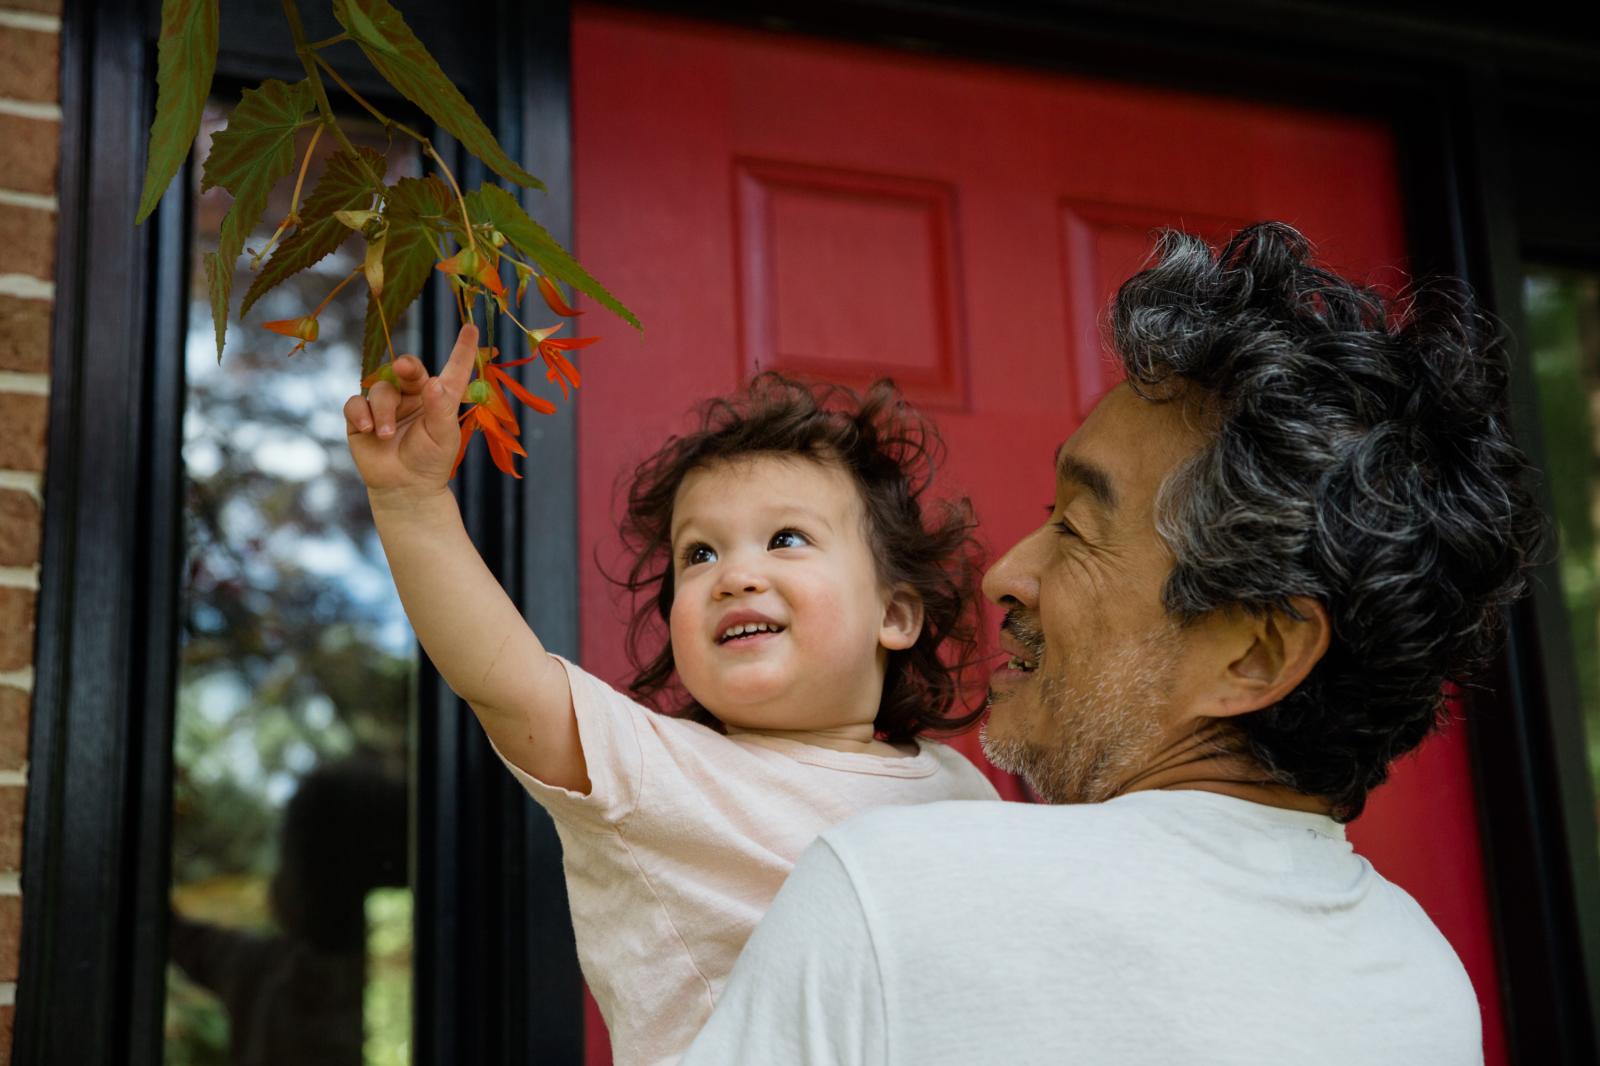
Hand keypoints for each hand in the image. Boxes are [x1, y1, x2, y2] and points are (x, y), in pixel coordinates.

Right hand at [345, 324, 477, 501]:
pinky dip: (360, 414)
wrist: (404, 487)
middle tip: (404, 369)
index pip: (453, 369)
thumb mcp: (442, 436)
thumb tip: (434, 381)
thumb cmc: (430, 461)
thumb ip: (440, 408)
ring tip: (386, 435)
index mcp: (439, 397)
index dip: (463, 349)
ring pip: (380, 388)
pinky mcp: (362, 416)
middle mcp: (413, 395)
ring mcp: (387, 405)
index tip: (472, 327)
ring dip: (383, 411)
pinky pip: (356, 402)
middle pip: (407, 368)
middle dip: (406, 366)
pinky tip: (367, 430)